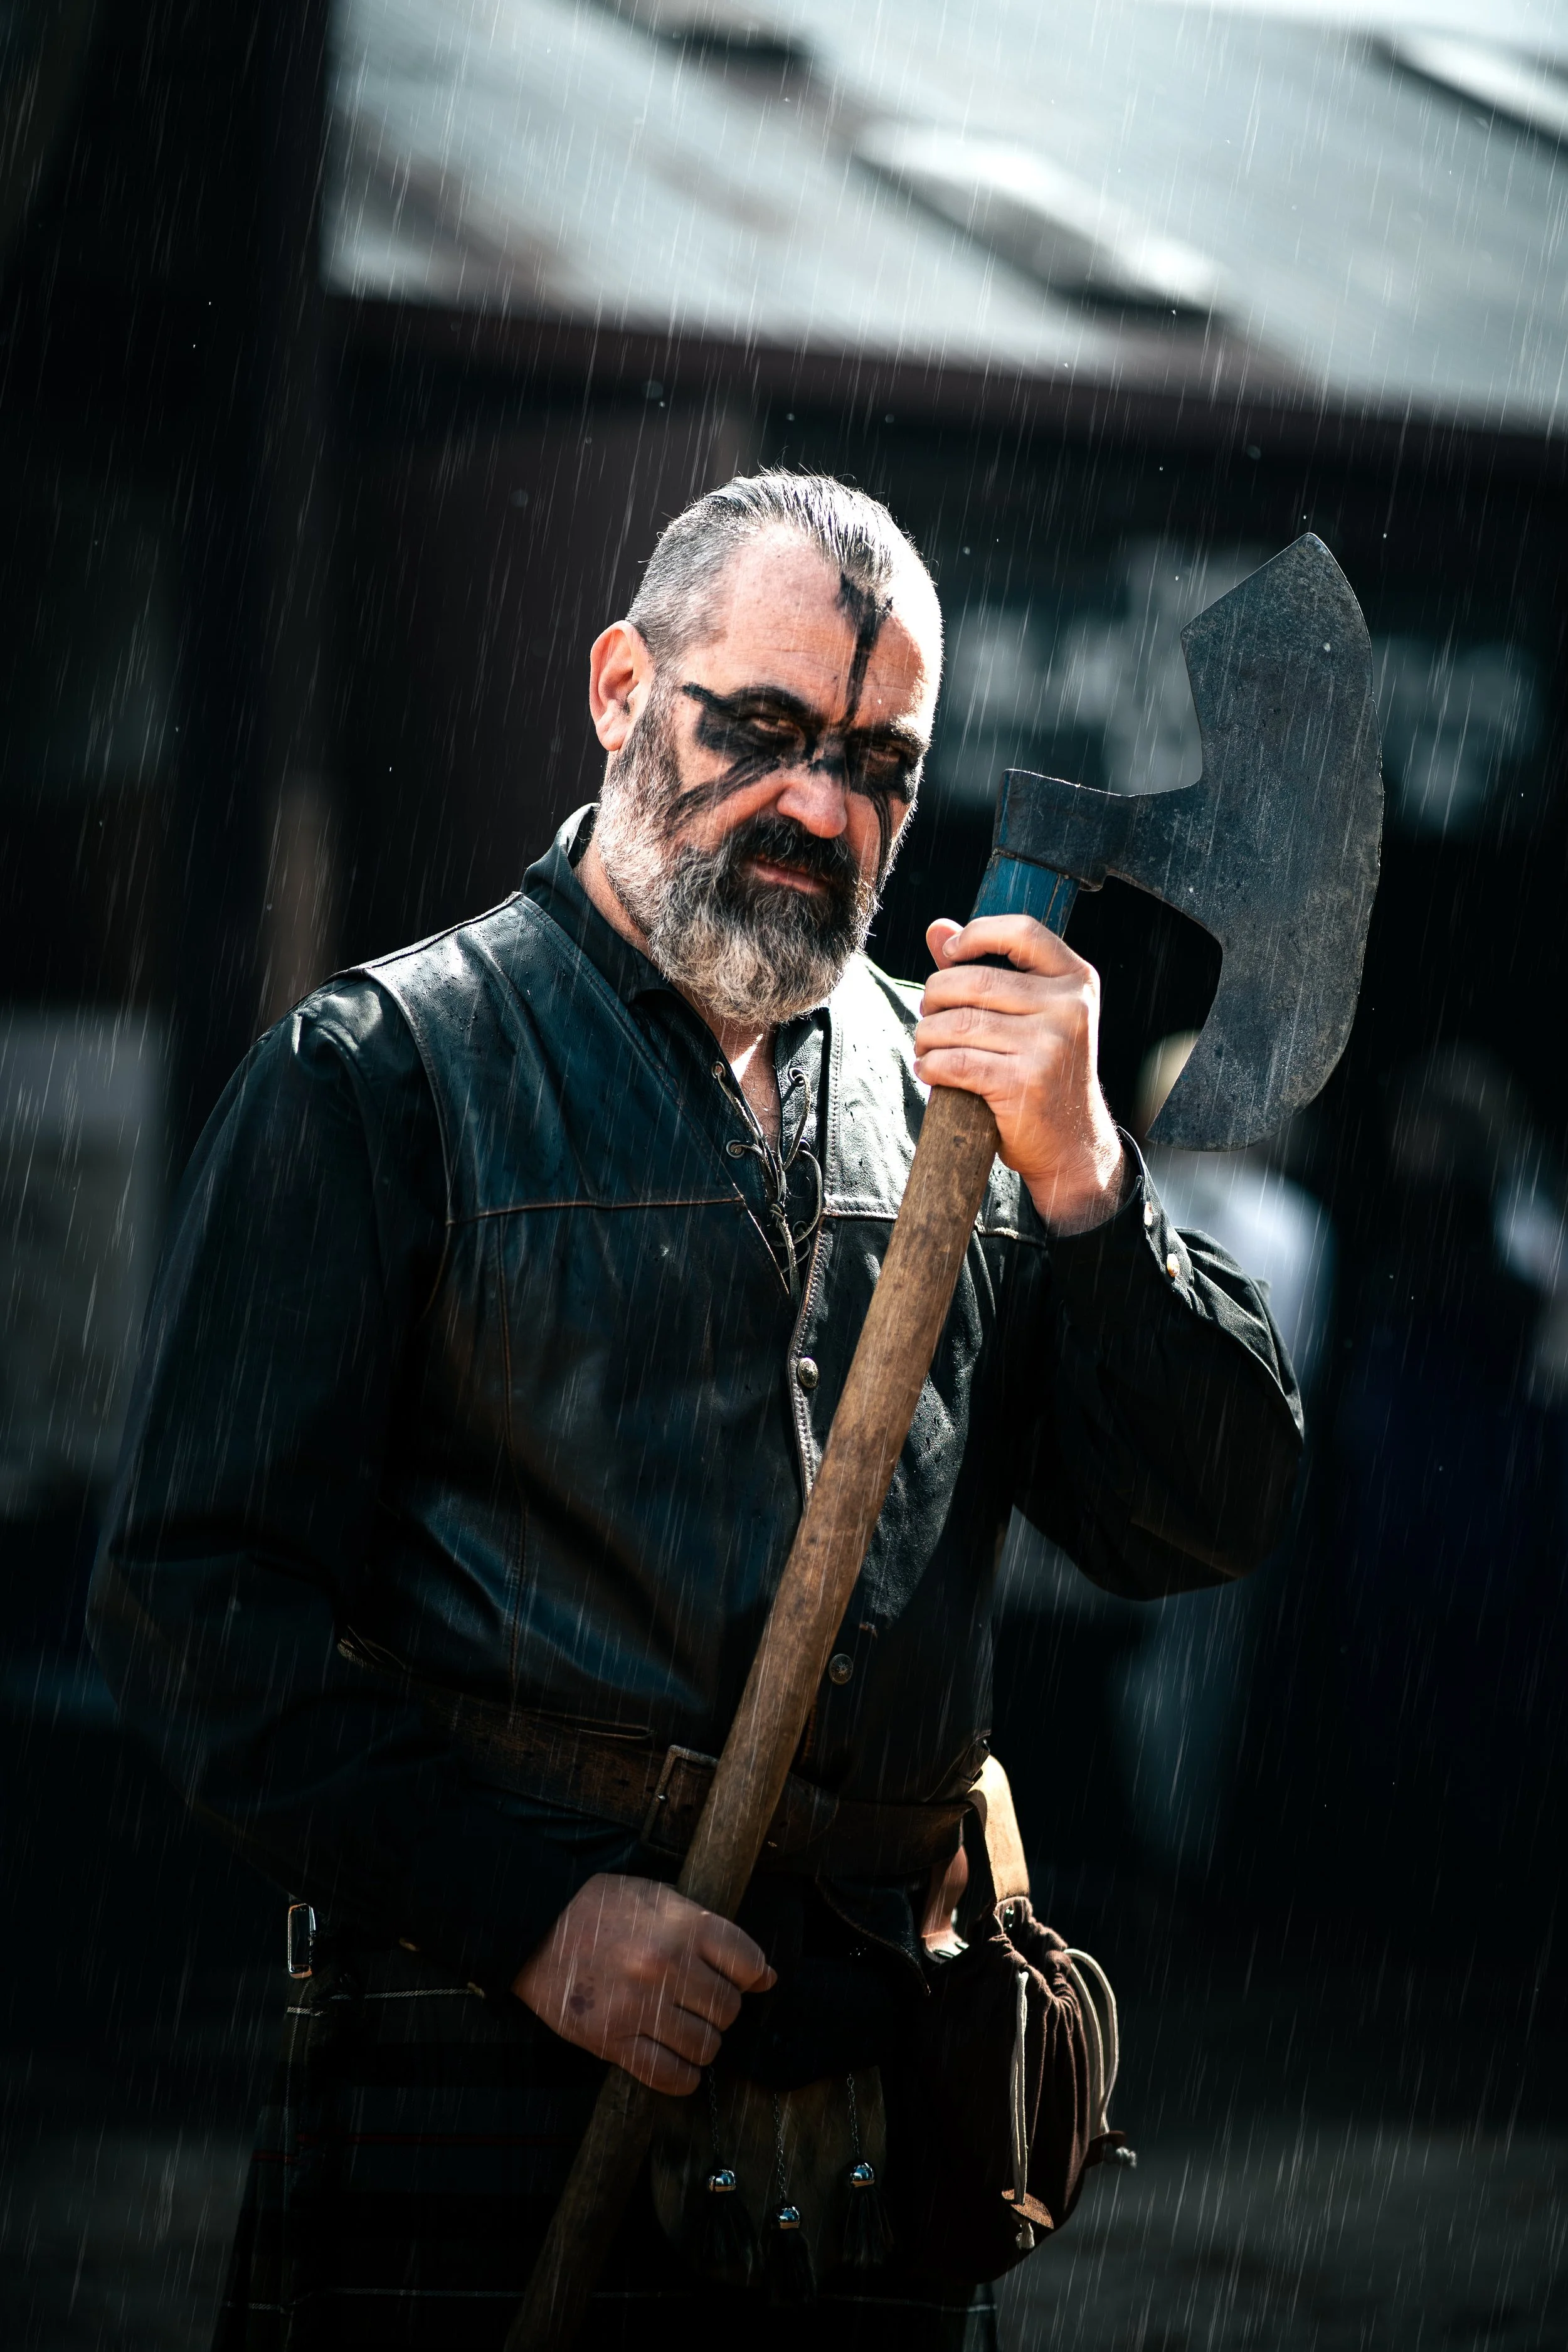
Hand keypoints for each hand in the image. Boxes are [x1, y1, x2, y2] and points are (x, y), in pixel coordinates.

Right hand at [511, 1874, 776, 2093]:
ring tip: (681, 2025)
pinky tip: (673, 2058)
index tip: (737, 1978)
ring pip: (705, 2046)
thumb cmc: (603, 1910)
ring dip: (700, 2041)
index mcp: (683, 1926)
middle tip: (697, 2000)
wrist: (537, 1926)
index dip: (749, 1975)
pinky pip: (670, 2075)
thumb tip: (765, 1976)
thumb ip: (713, 1933)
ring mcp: (639, 2007)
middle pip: (728, 2009)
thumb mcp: (660, 1899)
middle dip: (720, 2009)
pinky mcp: (612, 2041)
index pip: (749, 1964)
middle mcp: (666, 1967)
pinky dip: (681, 2075)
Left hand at [915, 915, 1125, 1233]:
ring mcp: (1049, 1046)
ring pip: (958, 1024)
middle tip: (928, 1015)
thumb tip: (938, 929)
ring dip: (927, 1035)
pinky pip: (955, 1062)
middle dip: (935, 996)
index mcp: (1076, 980)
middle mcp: (1069, 1008)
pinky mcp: (1024, 1083)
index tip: (949, 952)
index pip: (1023, 931)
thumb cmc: (1044, 1070)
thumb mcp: (1032, 1013)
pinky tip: (930, 1070)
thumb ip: (988, 968)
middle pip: (975, 981)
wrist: (1072, 1141)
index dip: (977, 933)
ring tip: (926, 1046)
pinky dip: (930, 1066)